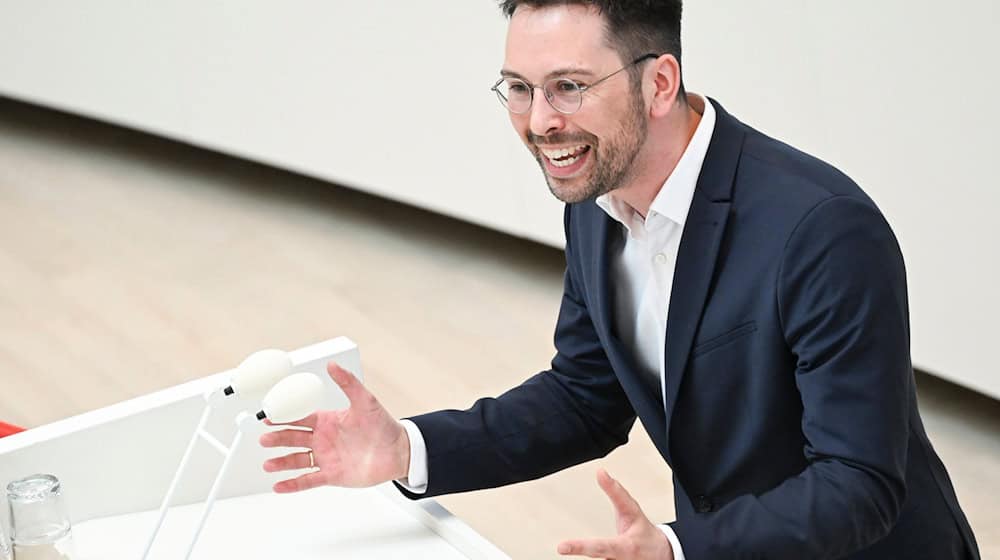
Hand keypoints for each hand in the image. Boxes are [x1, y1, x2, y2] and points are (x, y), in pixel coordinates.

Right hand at [259, 361, 410, 491]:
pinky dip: (293, 484)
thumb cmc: (383, 426)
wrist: (398, 451)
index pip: (300, 418)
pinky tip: (279, 486)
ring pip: (298, 461)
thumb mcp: (365, 401)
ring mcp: (327, 458)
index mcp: (328, 420)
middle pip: (294, 439)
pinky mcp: (333, 475)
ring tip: (268, 465)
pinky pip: (308, 480)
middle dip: (277, 439)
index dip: (284, 418)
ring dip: (282, 463)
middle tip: (263, 440)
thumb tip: (333, 365)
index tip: (268, 417)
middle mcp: (324, 439)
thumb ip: (348, 383)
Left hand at [557, 469, 673, 558]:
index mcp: (626, 548)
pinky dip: (604, 558)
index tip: (561, 547)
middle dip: (581, 550)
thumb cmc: (643, 532)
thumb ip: (616, 493)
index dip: (580, 547)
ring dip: (592, 551)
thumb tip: (601, 472)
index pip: (599, 546)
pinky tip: (593, 551)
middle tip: (562, 548)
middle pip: (597, 558)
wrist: (663, 554)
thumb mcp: (632, 510)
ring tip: (587, 547)